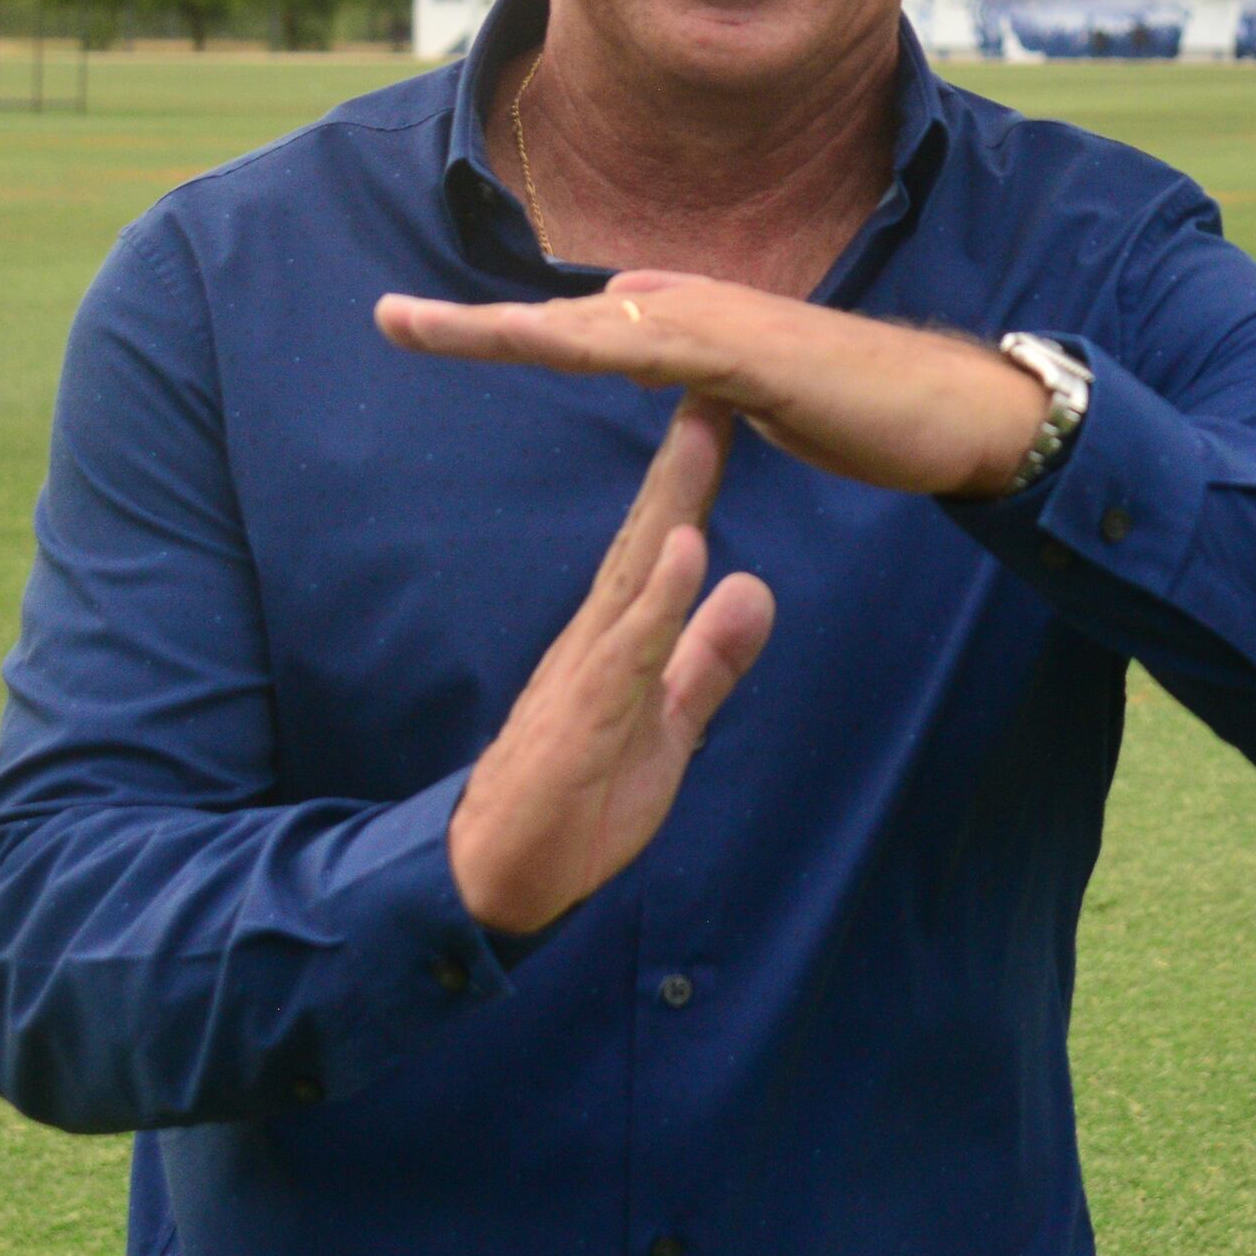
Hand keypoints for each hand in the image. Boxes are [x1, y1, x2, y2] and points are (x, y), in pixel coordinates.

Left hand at [375, 274, 1050, 500]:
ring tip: (424, 327)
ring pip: (590, 327)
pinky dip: (597, 346)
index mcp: (685, 327)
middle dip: (471, 322)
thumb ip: (696, 383)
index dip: (494, 331)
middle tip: (384, 318)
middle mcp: (691, 310)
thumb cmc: (858, 411)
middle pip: (560, 320)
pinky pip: (657, 351)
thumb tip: (652, 364)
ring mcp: (721, 325)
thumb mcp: (752, 403)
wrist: (949, 411)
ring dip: (505, 327)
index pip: (571, 330)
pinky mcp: (751, 355)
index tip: (418, 327)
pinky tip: (546, 343)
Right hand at [449, 398, 779, 940]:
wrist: (502, 878)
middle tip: (716, 378)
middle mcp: (598, 637)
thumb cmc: (580, 801)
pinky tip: (689, 551)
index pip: (664, 540)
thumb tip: (753, 585)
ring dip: (672, 501)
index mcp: (618, 636)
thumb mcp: (669, 724)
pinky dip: (660, 599)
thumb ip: (707, 659)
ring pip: (635, 574)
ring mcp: (588, 672)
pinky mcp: (585, 717)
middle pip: (648, 533)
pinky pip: (627, 649)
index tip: (727, 405)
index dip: (695, 475)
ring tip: (704, 432)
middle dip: (684, 457)